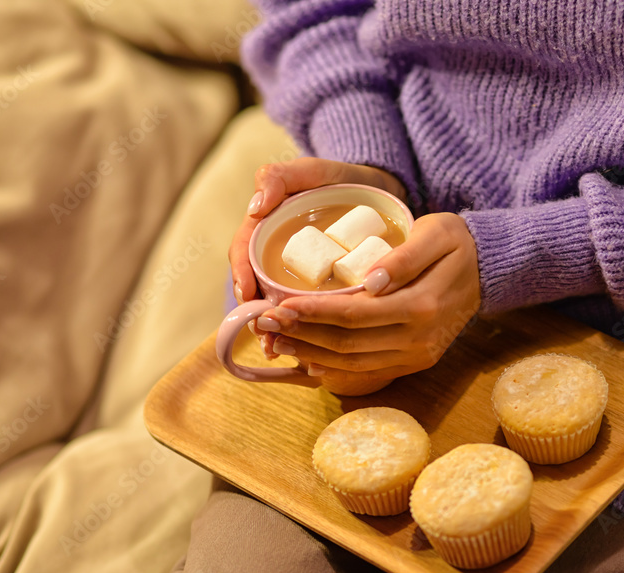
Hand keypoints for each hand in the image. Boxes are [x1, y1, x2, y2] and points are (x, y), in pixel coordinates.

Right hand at [229, 157, 405, 356]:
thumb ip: (282, 176)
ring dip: (279, 330)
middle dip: (257, 313)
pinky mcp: (324, 290)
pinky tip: (312, 350)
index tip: (247, 294)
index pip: (243, 252)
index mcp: (266, 228)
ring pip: (281, 305)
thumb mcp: (314, 171)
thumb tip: (256, 206)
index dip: (241, 274)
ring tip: (283, 350)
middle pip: (257, 287)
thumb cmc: (343, 179)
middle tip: (265, 335)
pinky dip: (308, 331)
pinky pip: (310, 313)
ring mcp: (299, 275)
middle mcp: (277, 256)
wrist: (382, 192)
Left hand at [255, 212, 481, 391]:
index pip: (354, 315)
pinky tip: (307, 359)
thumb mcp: (436, 233)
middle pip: (347, 345)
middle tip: (265, 325)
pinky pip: (367, 371)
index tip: (280, 305)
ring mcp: (417, 356)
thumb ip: (404, 257)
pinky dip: (334, 368)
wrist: (489, 270)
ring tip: (276, 341)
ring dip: (310, 354)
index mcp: (422, 306)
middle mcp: (418, 340)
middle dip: (301, 336)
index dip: (313, 313)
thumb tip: (372, 281)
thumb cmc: (457, 244)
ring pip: (353, 363)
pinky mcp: (415, 362)